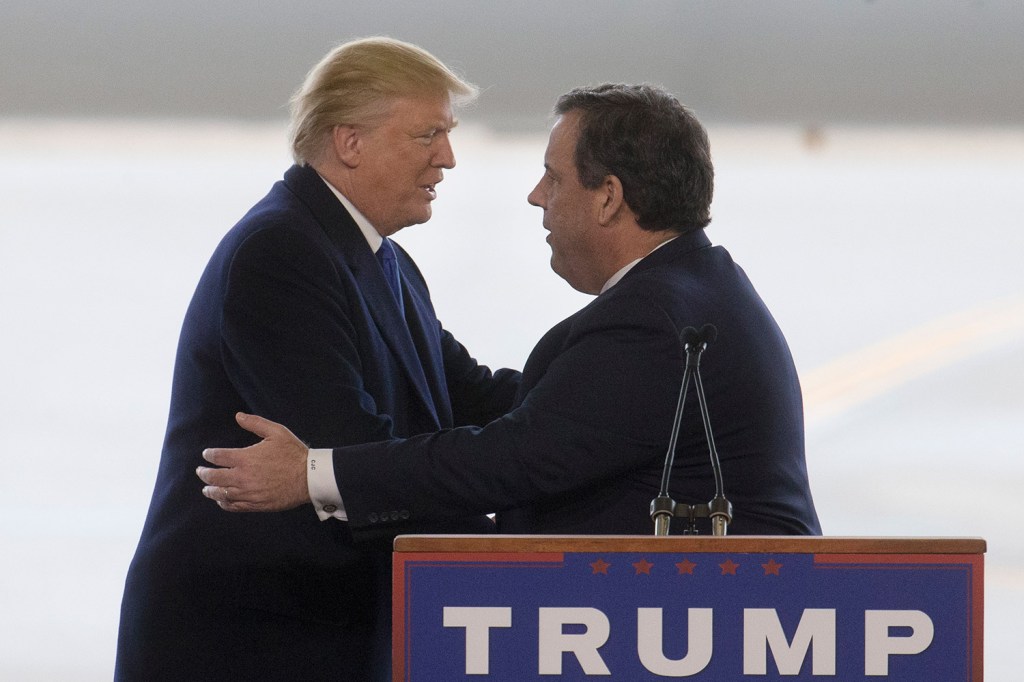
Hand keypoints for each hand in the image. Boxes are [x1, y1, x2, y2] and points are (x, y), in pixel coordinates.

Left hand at [196, 412, 310, 511]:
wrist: (309, 478)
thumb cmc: (293, 453)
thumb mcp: (277, 432)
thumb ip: (255, 423)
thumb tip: (238, 416)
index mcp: (245, 458)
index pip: (218, 457)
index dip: (209, 455)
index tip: (206, 454)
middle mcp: (243, 477)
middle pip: (214, 477)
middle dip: (203, 473)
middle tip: (200, 471)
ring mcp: (248, 493)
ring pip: (221, 494)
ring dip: (210, 490)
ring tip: (206, 488)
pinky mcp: (255, 504)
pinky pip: (233, 506)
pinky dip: (224, 503)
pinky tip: (222, 500)